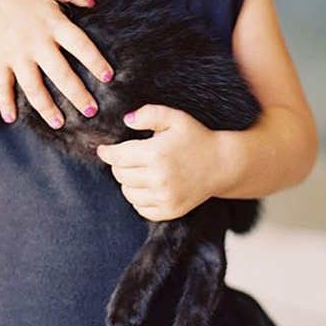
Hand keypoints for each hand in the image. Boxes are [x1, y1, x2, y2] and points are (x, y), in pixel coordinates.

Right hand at [0, 0, 113, 128]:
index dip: (96, 62)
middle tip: (91, 112)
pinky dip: (5, 103)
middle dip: (78, 95)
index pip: (81, 46)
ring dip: (47, 108)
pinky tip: (12, 118)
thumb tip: (93, 1)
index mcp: (52, 23)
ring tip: (59, 123)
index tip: (108, 77)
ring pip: (34, 87)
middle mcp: (36, 43)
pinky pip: (2, 86)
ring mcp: (15, 54)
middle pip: (61, 75)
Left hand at [96, 105, 222, 220]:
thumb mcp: (175, 118)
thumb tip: (127, 120)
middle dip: (119, 164)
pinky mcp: (171, 211)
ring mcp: (165, 197)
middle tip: (127, 157)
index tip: (103, 149)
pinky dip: (139, 198)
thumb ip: (149, 114)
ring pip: (127, 193)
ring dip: (128, 182)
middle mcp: (158, 178)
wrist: (222, 164)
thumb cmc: (196, 138)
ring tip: (138, 170)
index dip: (106, 152)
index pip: (117, 157)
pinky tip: (147, 186)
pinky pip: (141, 209)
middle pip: (120, 175)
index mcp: (156, 153)